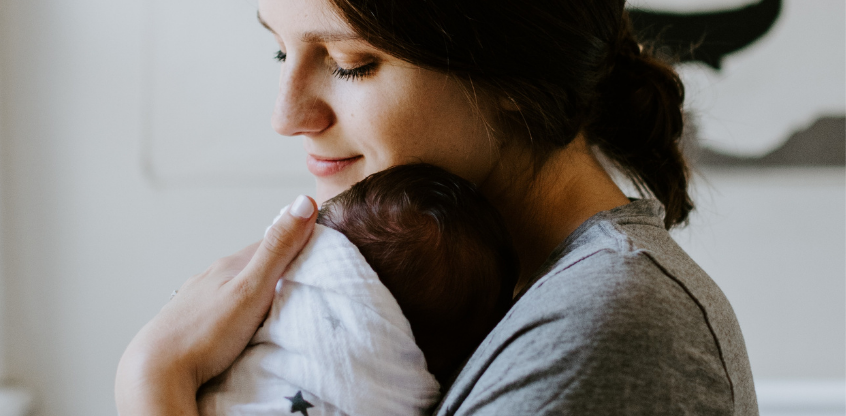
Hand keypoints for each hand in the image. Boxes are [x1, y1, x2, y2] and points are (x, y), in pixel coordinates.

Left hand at [115, 195, 316, 415]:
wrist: (155, 372)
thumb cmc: (205, 334)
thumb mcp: (252, 289)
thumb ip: (278, 249)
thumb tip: (303, 201)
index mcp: (229, 265)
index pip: (270, 243)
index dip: (295, 243)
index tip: (318, 250)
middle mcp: (210, 277)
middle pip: (251, 265)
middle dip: (275, 268)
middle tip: (300, 281)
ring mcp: (196, 299)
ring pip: (232, 286)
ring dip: (253, 291)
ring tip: (271, 305)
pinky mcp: (187, 322)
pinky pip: (218, 308)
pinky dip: (233, 310)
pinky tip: (236, 324)